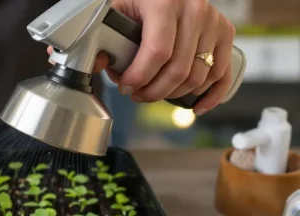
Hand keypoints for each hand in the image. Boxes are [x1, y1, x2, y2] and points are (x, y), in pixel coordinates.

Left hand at [50, 0, 235, 114]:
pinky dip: (211, 94)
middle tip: (135, 95)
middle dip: (153, 91)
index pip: (157, 52)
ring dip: (174, 94)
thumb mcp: (113, 9)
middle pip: (178, 69)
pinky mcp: (224, 31)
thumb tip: (89, 64)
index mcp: (163, 3)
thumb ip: (98, 36)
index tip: (125, 86)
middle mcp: (193, 10)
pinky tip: (195, 107)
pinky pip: (223, 71)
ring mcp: (212, 21)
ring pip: (198, 74)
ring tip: (153, 93)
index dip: (139, 78)